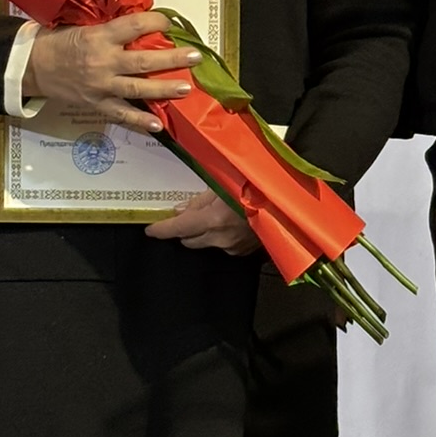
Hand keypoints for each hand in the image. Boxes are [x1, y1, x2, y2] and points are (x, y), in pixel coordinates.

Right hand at [22, 12, 198, 134]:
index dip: (155, 22)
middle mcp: (103, 61)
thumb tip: (143, 28)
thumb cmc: (61, 42)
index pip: (134, 26)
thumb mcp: (86, 28)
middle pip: (143, 61)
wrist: (34, 65)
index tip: (169, 22)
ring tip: (186, 88)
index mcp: (100, 36)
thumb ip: (113, 31)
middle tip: (194, 56)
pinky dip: (139, 121)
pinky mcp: (96, 104)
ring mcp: (101, 85)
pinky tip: (157, 125)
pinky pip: (121, 114)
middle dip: (172, 58)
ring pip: (138, 88)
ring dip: (164, 89)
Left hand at [145, 190, 259, 254]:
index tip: (150, 230)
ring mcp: (232, 247)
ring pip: (205, 244)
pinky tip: (229, 224)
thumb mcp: (223, 185)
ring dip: (202, 233)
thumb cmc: (254, 187)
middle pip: (188, 241)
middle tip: (184, 217)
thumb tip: (179, 210)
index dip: (160, 230)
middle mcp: (220, 238)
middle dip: (182, 231)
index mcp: (212, 220)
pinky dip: (219, 237)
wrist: (285, 203)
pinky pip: (222, 246)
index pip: (177, 229)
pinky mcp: (243, 252)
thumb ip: (199, 200)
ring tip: (211, 217)